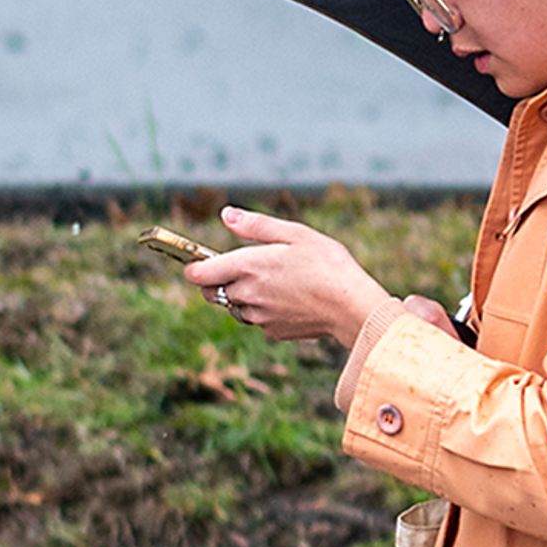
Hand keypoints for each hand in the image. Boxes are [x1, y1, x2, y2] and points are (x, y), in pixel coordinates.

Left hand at [182, 206, 393, 348]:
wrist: (352, 307)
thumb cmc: (328, 264)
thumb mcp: (295, 233)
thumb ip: (255, 226)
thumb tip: (225, 215)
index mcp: (247, 267)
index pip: (198, 274)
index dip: (194, 267)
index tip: (201, 260)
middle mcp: (247, 295)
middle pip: (212, 292)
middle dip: (220, 280)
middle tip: (246, 267)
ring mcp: (258, 317)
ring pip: (234, 307)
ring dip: (242, 296)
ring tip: (273, 282)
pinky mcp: (273, 332)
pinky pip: (257, 320)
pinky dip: (263, 310)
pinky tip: (288, 299)